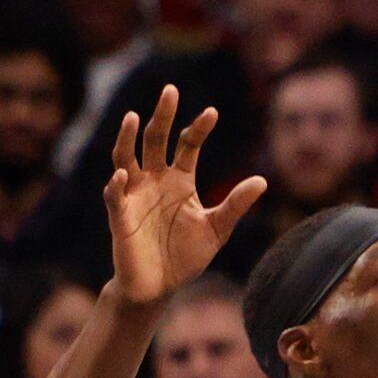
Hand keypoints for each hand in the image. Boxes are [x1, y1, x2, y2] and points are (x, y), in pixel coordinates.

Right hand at [103, 86, 266, 307]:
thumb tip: (262, 181)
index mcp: (180, 181)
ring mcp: (135, 196)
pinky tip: (123, 173)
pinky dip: (117, 184)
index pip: (188, 146)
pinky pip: (115, 196)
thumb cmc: (186, 255)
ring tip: (132, 117)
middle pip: (155, 141)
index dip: (198, 129)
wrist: (159, 287)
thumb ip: (235, 205)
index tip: (212, 112)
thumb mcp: (217, 228)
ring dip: (127, 138)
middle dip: (161, 116)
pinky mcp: (120, 217)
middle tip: (169, 90)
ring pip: (126, 158)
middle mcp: (155, 181)